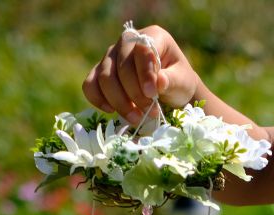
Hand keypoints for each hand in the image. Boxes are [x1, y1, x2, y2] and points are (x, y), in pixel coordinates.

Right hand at [82, 25, 200, 125]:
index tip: (153, 94)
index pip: (141, 49)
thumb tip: (159, 82)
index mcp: (152, 36)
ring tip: (137, 118)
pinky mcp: (101, 72)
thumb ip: (172, 80)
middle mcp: (127, 42)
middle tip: (151, 111)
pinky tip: (112, 111)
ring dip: (119, 102)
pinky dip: (98, 99)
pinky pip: (90, 84)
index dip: (145, 73)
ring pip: (104, 78)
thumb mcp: (183, 81)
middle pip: (121, 67)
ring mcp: (111, 56)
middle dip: (134, 94)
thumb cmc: (179, 82)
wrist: (172, 90)